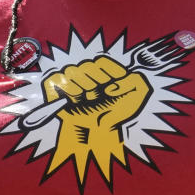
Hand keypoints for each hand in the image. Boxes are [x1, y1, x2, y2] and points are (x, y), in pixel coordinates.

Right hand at [43, 56, 148, 172]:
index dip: (109, 73)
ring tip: (88, 100)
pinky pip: (55, 81)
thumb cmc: (118, 111)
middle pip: (85, 66)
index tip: (113, 89)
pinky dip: (65, 90)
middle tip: (99, 96)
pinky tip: (75, 101)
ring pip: (70, 72)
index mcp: (104, 68)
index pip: (101, 61)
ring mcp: (70, 80)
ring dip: (81, 87)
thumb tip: (110, 88)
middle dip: (95, 83)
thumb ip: (134, 82)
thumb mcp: (138, 94)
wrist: (100, 133)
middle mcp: (86, 72)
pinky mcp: (55, 91)